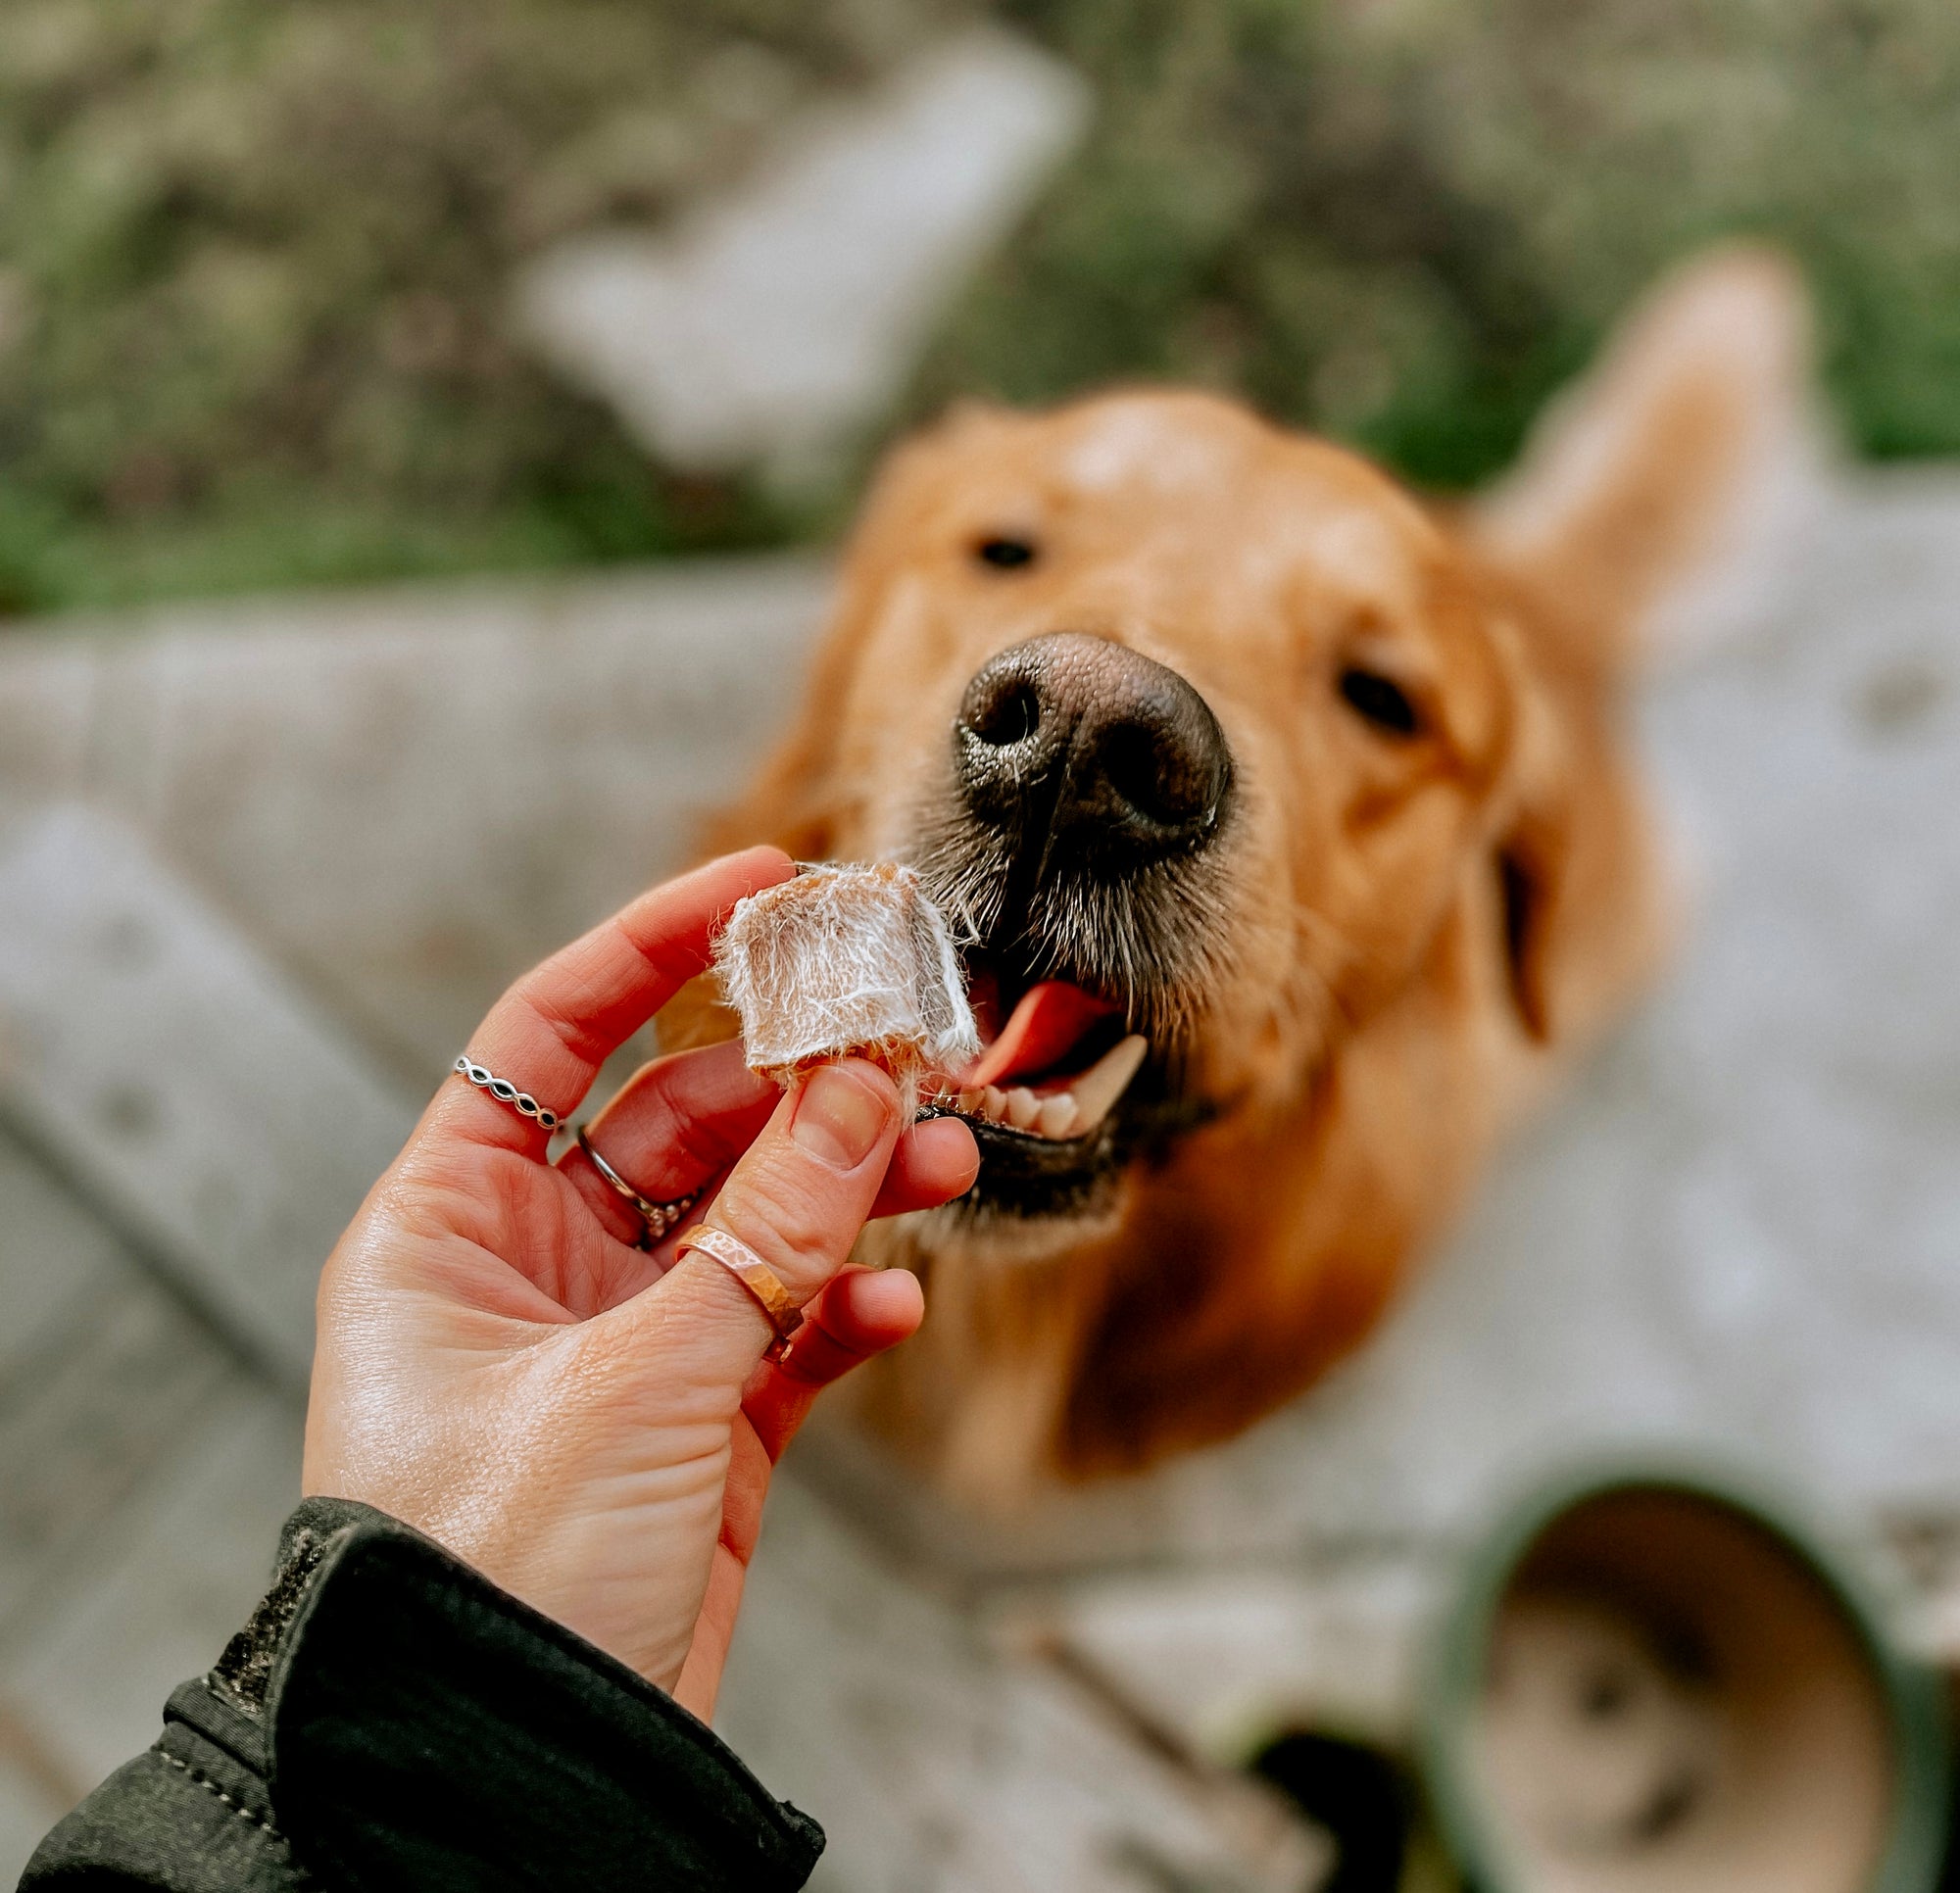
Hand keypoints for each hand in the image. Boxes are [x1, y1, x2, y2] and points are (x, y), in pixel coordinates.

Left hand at [302, 849, 977, 1716]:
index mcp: (453, 1223)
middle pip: (682, 1122)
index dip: (659, 944)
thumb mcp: (643, 1374)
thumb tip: (867, 1088)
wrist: (508, 1782)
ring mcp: (617, 1349)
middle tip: (909, 1058)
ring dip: (845, 1194)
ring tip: (942, 1172)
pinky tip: (890, 1312)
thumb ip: (768, 1228)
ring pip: (750, 1224)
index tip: (768, 887)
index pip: (557, 1030)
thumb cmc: (500, 1572)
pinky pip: (780, 1333)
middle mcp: (530, 1269)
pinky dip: (840, 1313)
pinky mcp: (690, 1431)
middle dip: (798, 1089)